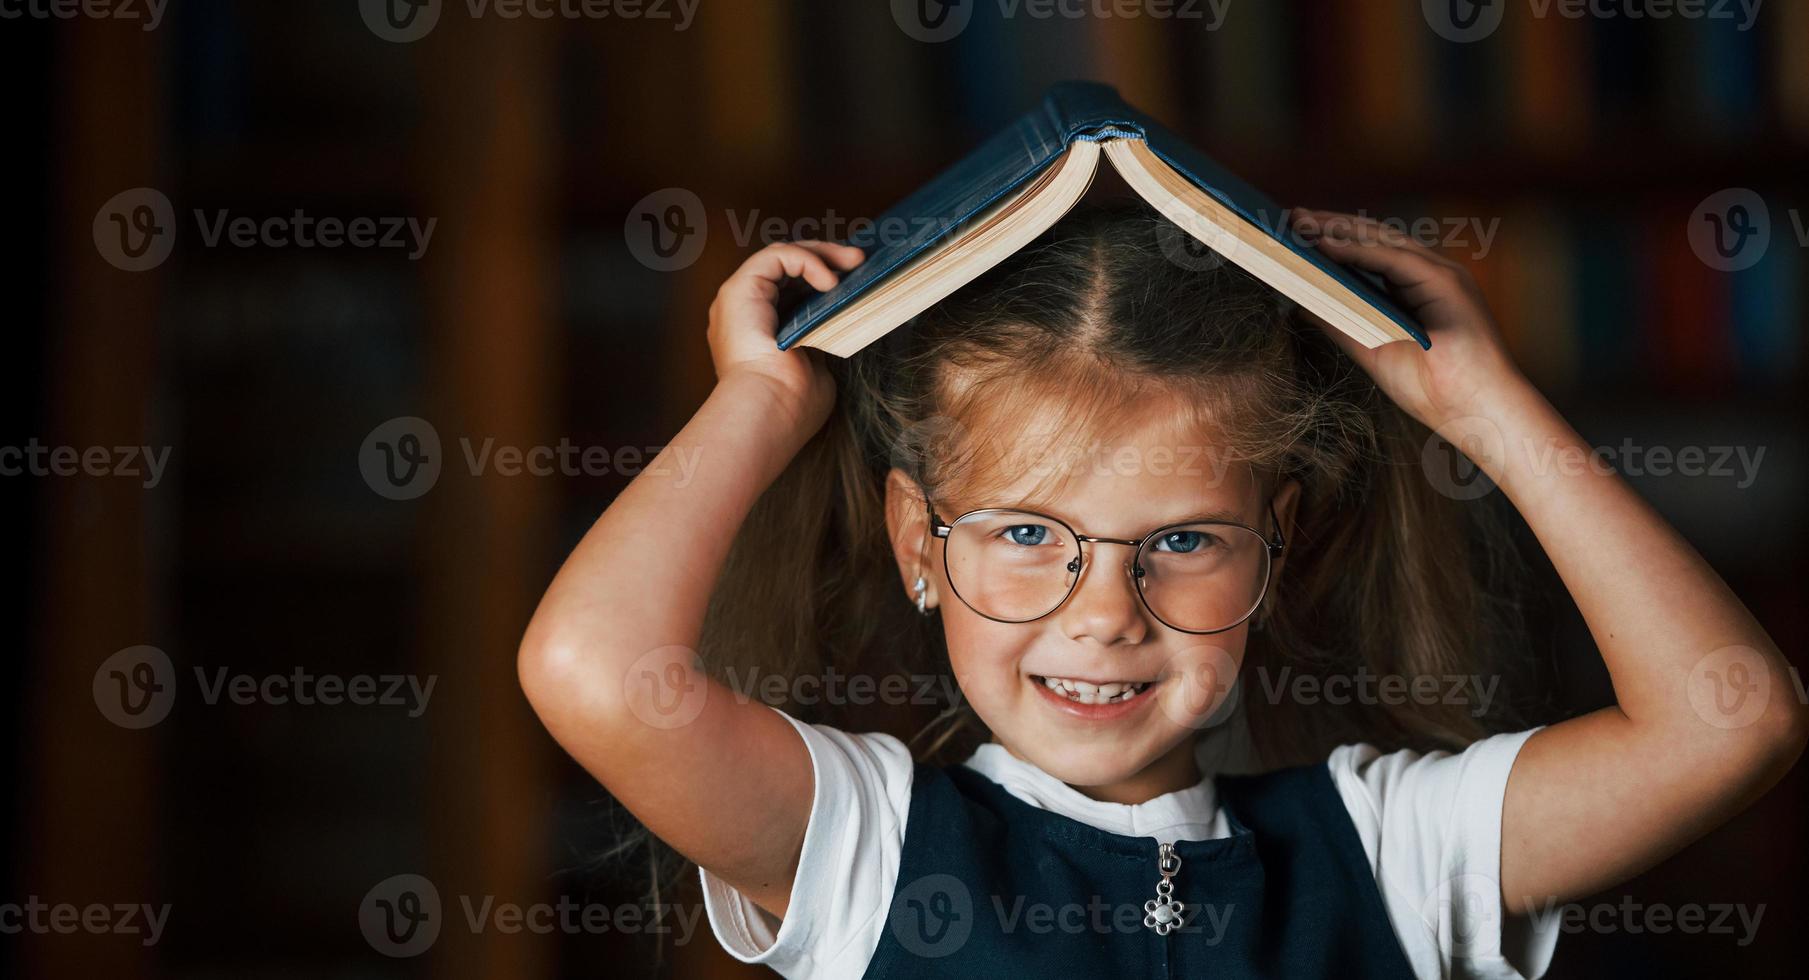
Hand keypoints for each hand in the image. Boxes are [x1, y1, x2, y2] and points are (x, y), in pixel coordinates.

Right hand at [707, 240, 863, 434]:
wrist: (769, 412)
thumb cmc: (791, 405)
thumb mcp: (815, 369)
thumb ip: (819, 346)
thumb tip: (833, 329)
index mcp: (757, 331)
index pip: (789, 289)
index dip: (820, 277)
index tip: (855, 276)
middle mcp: (743, 311)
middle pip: (785, 267)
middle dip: (826, 256)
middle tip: (860, 259)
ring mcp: (738, 298)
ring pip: (780, 255)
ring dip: (820, 253)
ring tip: (854, 261)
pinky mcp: (739, 289)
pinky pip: (776, 257)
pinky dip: (806, 261)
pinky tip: (830, 281)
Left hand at [1288, 208, 1531, 435]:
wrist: (1478, 412)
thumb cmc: (1434, 391)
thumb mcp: (1373, 352)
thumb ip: (1342, 326)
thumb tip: (1301, 305)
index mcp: (1419, 289)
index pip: (1371, 253)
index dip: (1335, 239)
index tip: (1297, 233)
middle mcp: (1432, 275)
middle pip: (1375, 239)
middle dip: (1331, 226)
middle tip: (1290, 218)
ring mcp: (1442, 275)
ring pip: (1383, 241)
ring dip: (1339, 230)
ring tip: (1300, 225)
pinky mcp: (1446, 283)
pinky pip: (1393, 259)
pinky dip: (1357, 251)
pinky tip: (1325, 246)